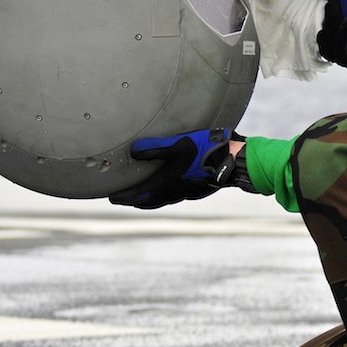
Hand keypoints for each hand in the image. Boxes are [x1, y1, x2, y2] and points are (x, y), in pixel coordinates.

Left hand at [109, 128, 234, 208]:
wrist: (234, 161)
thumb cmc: (205, 151)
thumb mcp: (179, 145)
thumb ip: (156, 148)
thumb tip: (133, 151)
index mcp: (168, 181)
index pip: (140, 191)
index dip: (125, 195)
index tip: (112, 199)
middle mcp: (176, 190)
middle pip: (151, 200)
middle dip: (136, 200)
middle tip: (123, 200)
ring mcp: (188, 191)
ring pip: (164, 200)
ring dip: (149, 200)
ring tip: (140, 199)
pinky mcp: (198, 189)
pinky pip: (175, 196)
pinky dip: (164, 196)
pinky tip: (168, 190)